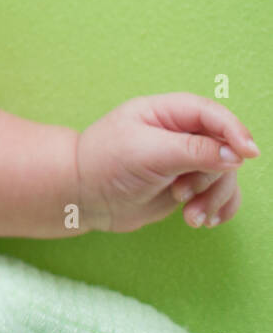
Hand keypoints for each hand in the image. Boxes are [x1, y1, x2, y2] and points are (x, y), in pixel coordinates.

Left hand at [75, 93, 258, 232]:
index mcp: (163, 112)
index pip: (210, 113)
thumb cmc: (104, 165)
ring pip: (224, 174)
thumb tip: (234, 155)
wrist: (83, 196)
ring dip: (214, 198)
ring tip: (190, 216)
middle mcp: (177, 133)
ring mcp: (183, 159)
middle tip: (182, 193)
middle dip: (211, 176)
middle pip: (223, 148)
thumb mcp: (146, 152)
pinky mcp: (186, 184)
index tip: (248, 153)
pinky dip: (218, 208)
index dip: (233, 130)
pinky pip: (220, 194)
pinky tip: (203, 221)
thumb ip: (191, 151)